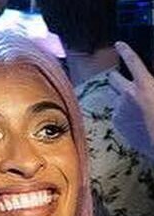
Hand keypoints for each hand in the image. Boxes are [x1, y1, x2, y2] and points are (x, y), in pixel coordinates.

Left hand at [111, 42, 153, 159]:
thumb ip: (150, 83)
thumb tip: (147, 81)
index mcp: (144, 84)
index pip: (133, 61)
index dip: (125, 51)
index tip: (119, 45)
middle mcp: (128, 94)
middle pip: (113, 78)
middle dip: (116, 77)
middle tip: (120, 79)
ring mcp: (120, 109)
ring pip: (114, 97)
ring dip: (120, 97)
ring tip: (131, 105)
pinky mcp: (116, 123)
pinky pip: (116, 112)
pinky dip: (121, 113)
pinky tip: (132, 119)